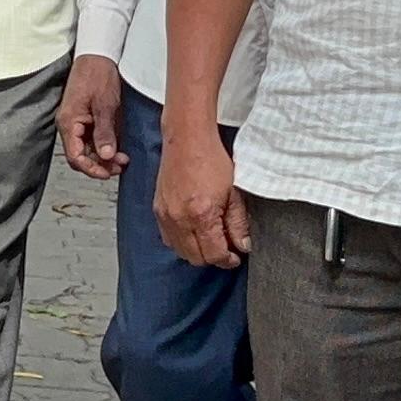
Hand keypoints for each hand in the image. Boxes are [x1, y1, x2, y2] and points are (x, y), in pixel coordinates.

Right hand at [57, 55, 125, 178]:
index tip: (109, 173)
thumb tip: (106, 156)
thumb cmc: (97, 75)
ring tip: (122, 160)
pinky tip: (117, 149)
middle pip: (80, 156)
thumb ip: (105, 132)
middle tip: (120, 166)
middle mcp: (69, 126)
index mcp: (69, 123)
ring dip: (103, 158)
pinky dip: (103, 147)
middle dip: (99, 165)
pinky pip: (91, 140)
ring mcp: (76, 123)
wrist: (96, 56)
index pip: (75, 157)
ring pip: (87, 150)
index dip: (91, 169)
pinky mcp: (85, 119)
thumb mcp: (105, 105)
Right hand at [153, 121, 251, 268]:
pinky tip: (194, 230)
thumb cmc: (211, 160)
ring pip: (181, 252)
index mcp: (201, 215)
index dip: (228, 260)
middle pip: (196, 258)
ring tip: (210, 238)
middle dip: (213, 258)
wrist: (187, 140)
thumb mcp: (234, 193)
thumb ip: (238, 224)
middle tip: (226, 248)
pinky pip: (168, 239)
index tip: (235, 256)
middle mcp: (179, 219)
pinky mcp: (158, 211)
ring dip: (197, 251)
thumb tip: (243, 246)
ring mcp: (165, 216)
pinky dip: (182, 242)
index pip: (214, 254)